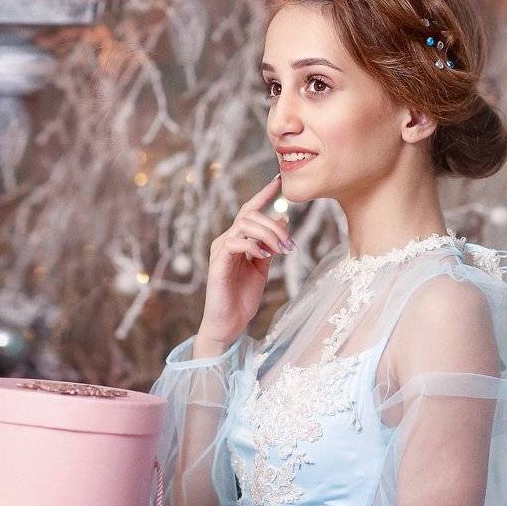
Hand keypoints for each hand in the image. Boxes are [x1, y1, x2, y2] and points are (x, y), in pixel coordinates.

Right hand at [197, 172, 292, 346]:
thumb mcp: (263, 267)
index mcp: (237, 240)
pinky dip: (253, 246)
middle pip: (249, 214)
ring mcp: (220, 251)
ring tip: (280, 251)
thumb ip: (271, 244)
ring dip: (267, 234)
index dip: (263, 194)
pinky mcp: (217, 264)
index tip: (278, 181)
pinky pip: (234, 242)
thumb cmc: (243, 297)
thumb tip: (284, 220)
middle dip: (273, 225)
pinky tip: (263, 256)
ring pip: (243, 225)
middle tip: (289, 245)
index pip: (250, 210)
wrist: (229, 324)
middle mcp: (226, 241)